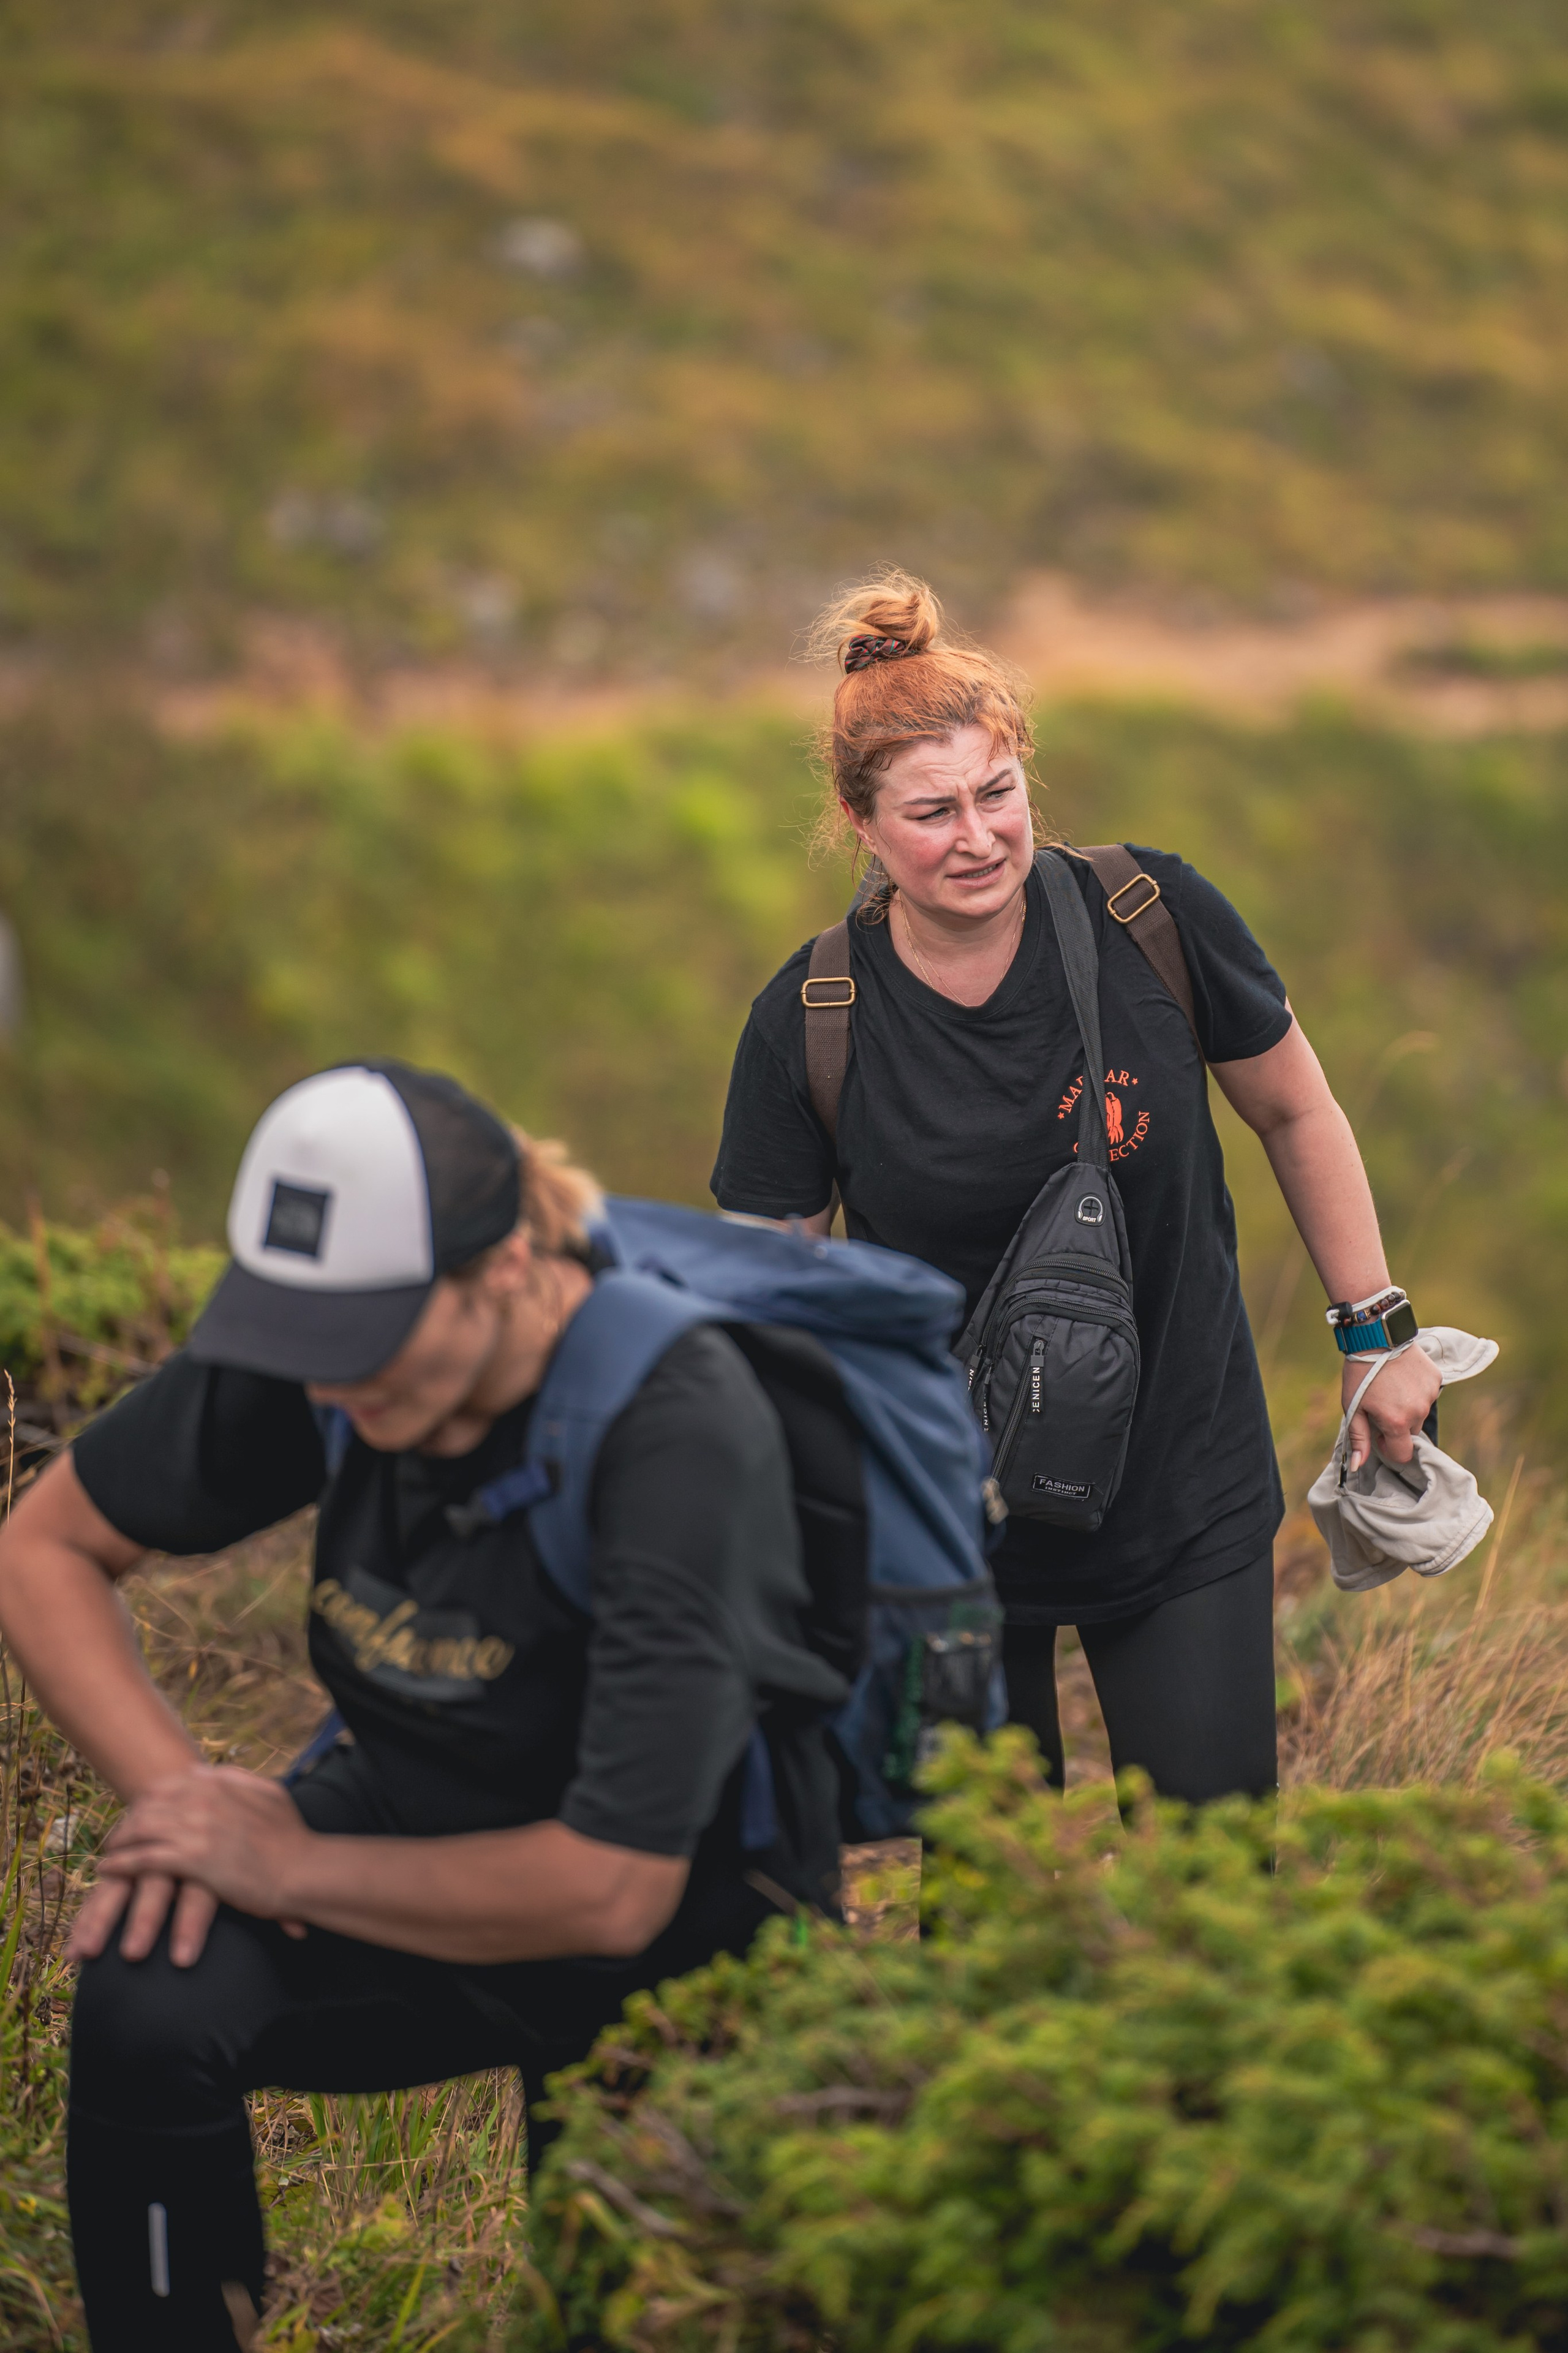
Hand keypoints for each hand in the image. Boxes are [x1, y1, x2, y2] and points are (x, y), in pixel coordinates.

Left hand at [82, 1767, 312, 1967]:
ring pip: (143, 1827)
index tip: (141, 1811)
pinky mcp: (191, 1859)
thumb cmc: (290, 1839)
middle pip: (151, 1802)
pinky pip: (144, 1858)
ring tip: (109, 1850)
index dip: (150, 1798)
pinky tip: (110, 1869)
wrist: (302, 1870)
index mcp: (223, 1781)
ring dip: (120, 1839)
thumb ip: (239, 1780)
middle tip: (117, 1833)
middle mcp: (206, 1798)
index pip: (171, 1782)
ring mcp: (197, 1827)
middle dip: (129, 1817)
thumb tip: (211, 1773)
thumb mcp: (270, 1795)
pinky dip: (122, 1863)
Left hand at [1343, 1344, 1442, 1472]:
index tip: (1378, 1433)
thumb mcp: (1353, 1407)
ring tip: (1391, 1388)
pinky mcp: (1436, 1379)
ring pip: (1420, 1413)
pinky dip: (1416, 1391)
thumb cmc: (1359, 1374)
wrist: (1376, 1336)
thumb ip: (1359, 1438)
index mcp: (1397, 1422)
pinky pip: (1427, 1394)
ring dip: (1408, 1408)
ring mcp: (1430, 1394)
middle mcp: (1418, 1411)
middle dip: (1397, 1426)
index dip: (1388, 1447)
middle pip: (1411, 1433)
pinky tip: (1402, 1377)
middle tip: (1382, 1405)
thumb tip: (1356, 1467)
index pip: (1402, 1454)